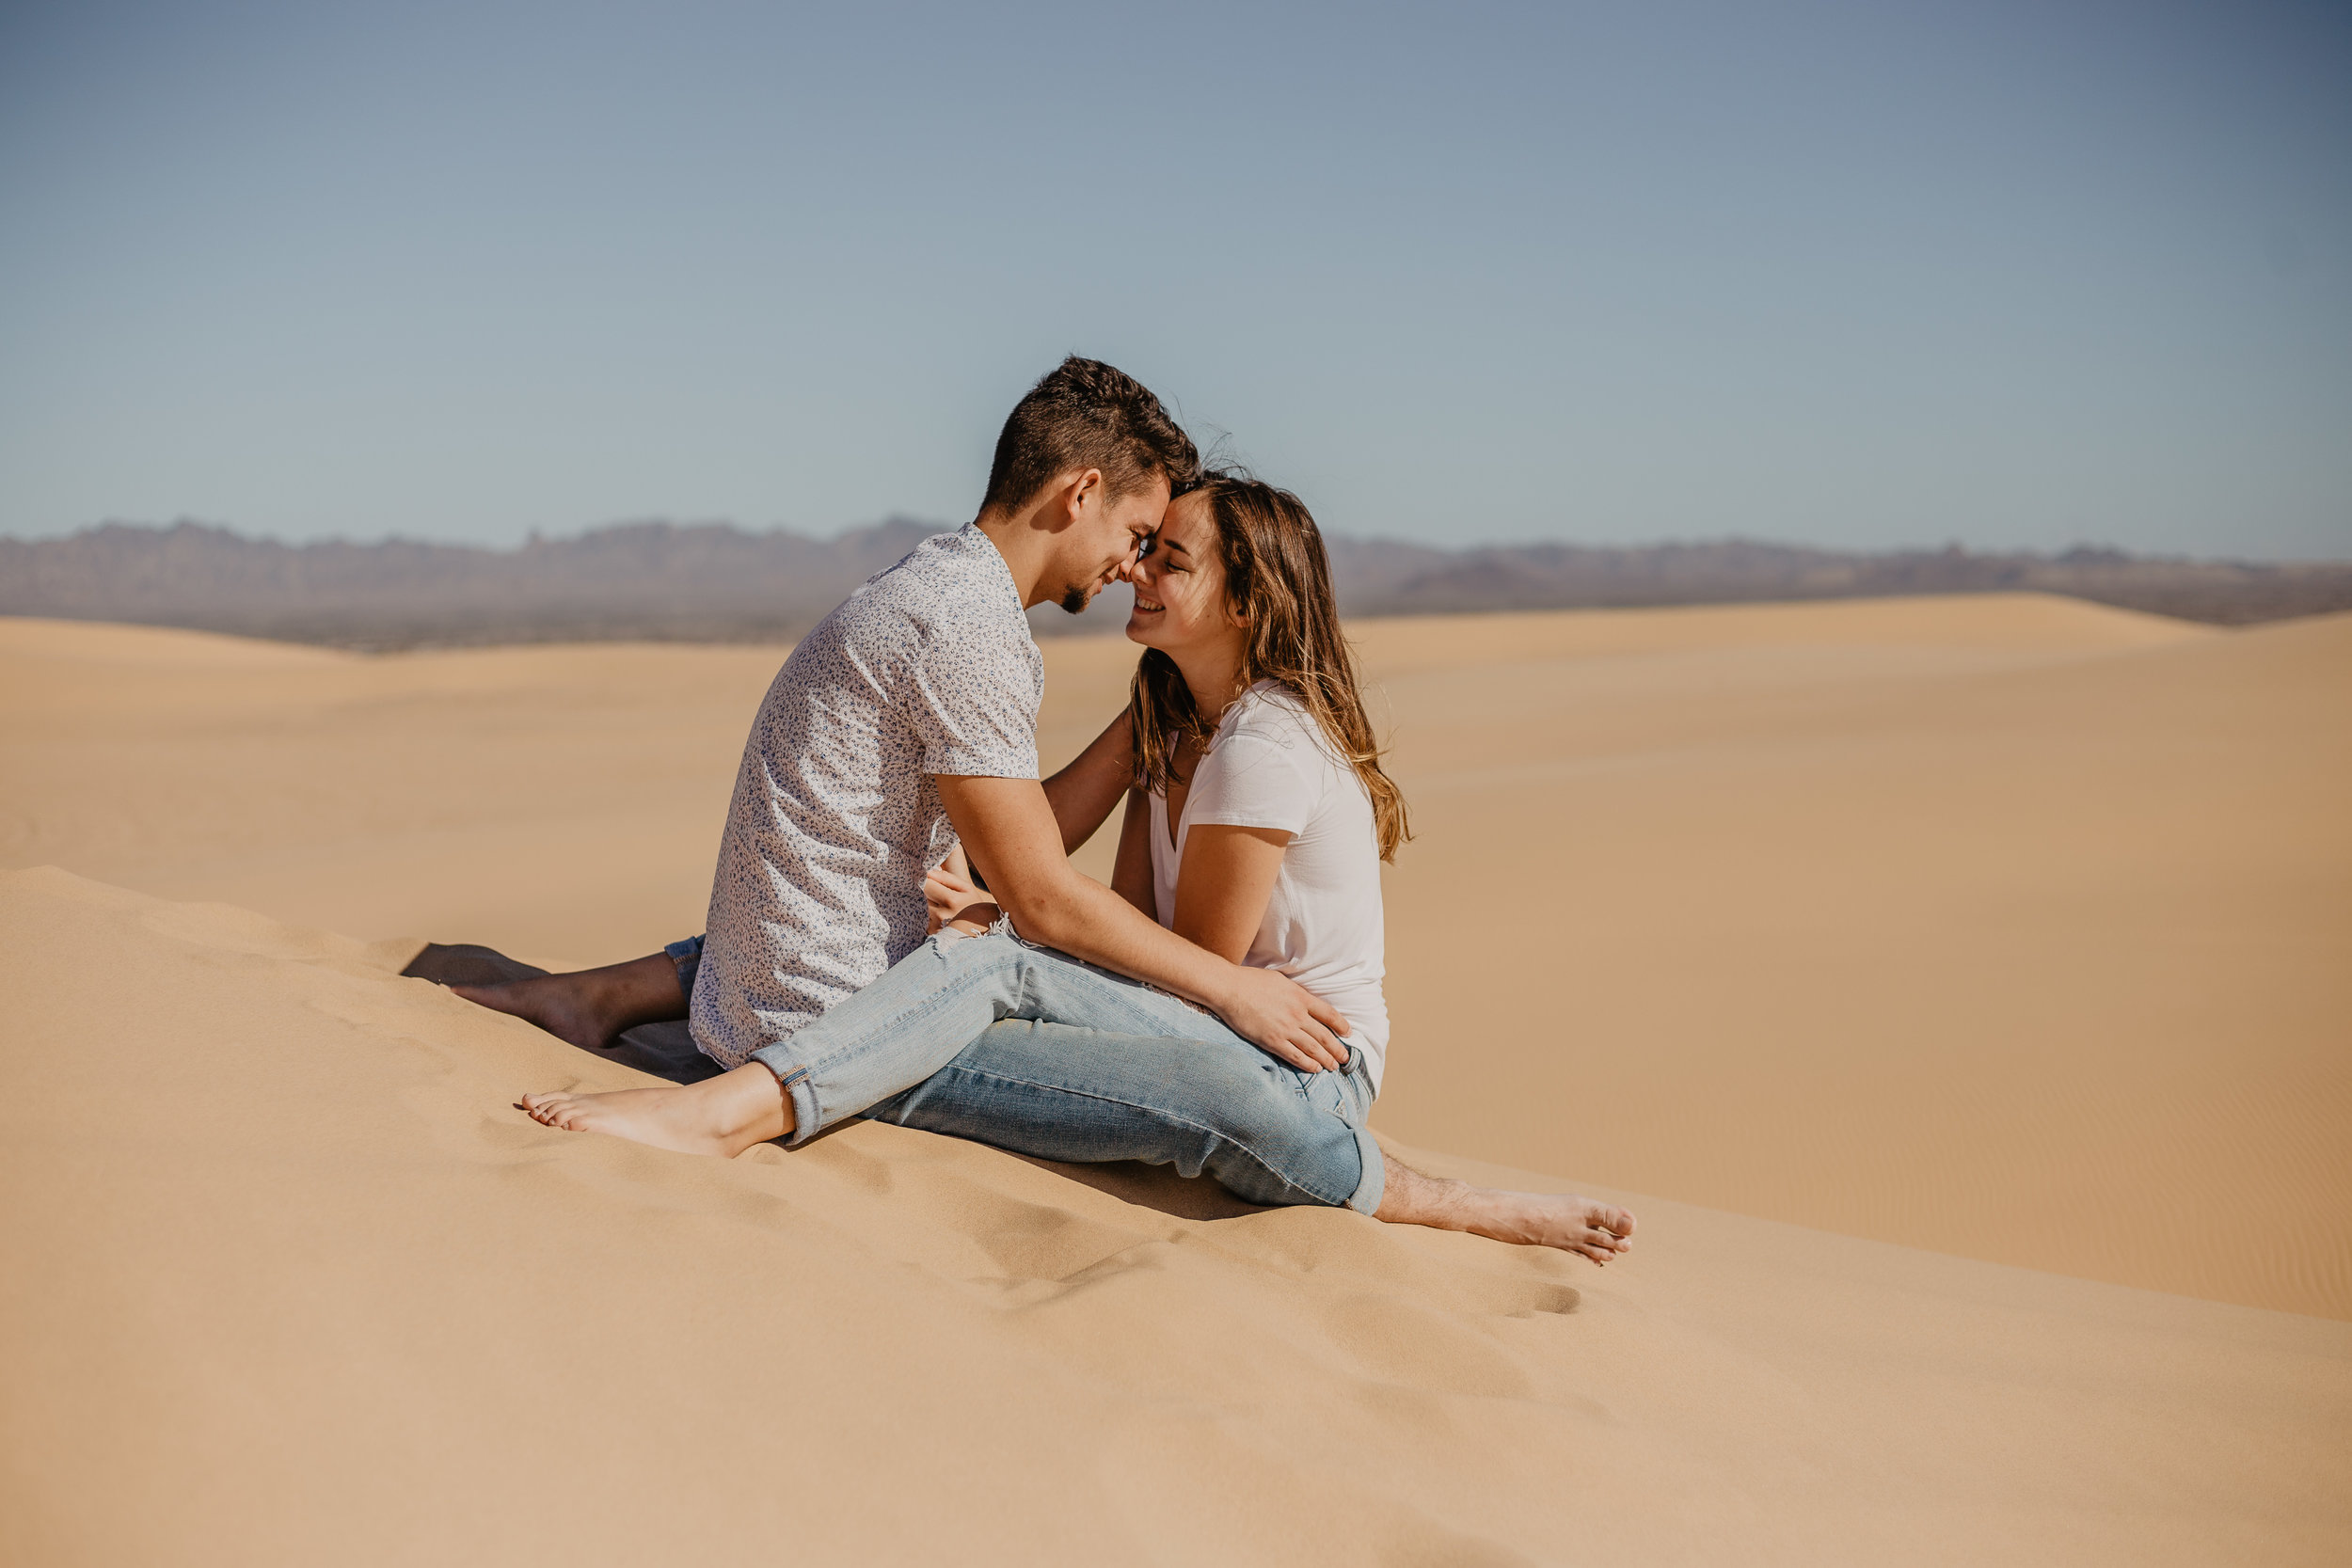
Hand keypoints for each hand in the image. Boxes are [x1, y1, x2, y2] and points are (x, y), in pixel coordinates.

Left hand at [924, 847, 997, 935]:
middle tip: (939, 893)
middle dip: (927, 892)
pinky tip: (941, 917)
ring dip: (927, 904)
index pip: (926, 884)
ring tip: (942, 906)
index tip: (931, 879)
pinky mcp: (931, 935)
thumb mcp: (967, 888)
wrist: (983, 934)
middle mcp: (941, 915)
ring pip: (920, 908)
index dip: (926, 879)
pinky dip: (928, 916)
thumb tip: (928, 872)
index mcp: (951, 900)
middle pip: (921, 896)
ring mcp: (935, 927)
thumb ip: (946, 878)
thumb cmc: (975, 907)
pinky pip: (923, 919)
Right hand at [1212, 965, 1351, 1073]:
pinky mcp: (1272, 1041)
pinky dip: (1307, 1064)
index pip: (1329, 1014)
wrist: (1230, 989)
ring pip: (1313, 1048)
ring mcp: (1285, 1029)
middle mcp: (1297, 1014)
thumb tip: (1303, 998)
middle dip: (1337, 1049)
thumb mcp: (1280, 980)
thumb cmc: (1251, 981)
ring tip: (1333, 1067)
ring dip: (1326, 1059)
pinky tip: (1315, 1069)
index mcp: (1301, 997)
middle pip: (1324, 1035)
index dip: (1341, 1025)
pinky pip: (1294, 1056)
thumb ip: (1295, 992)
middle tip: (1345, 1058)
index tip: (1348, 1033)